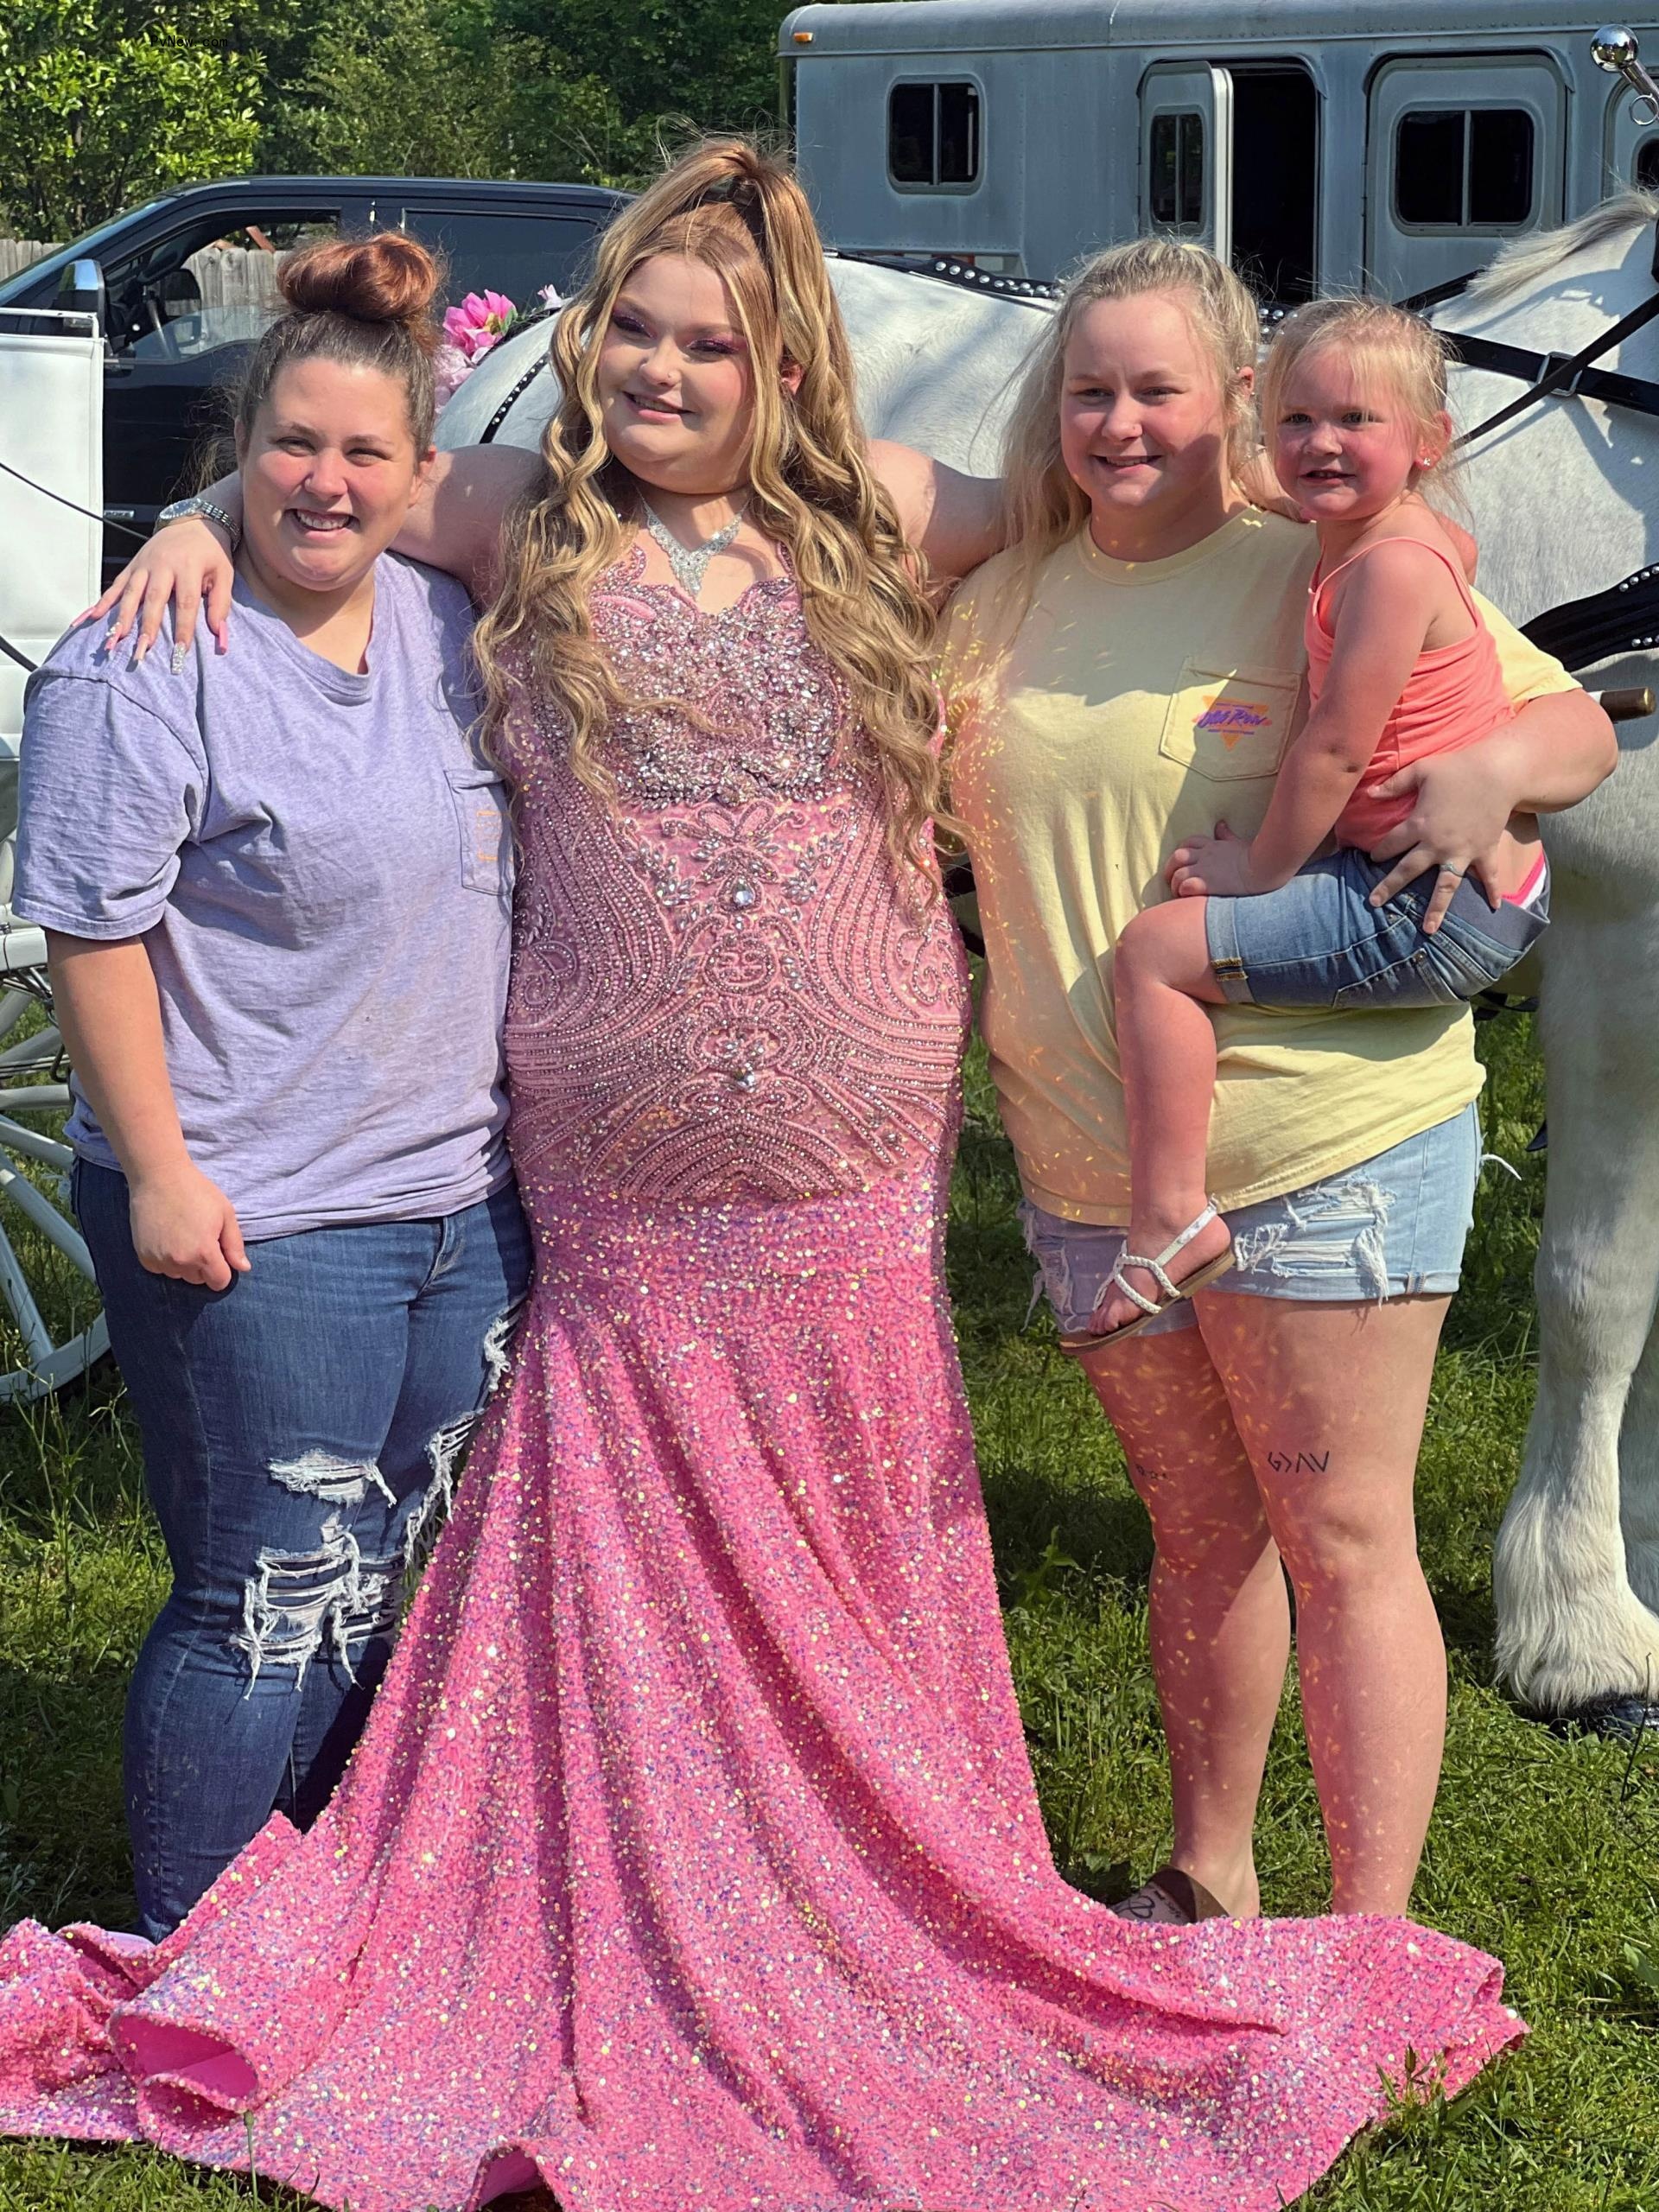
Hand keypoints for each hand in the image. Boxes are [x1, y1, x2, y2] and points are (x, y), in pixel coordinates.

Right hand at [79, 517, 235, 666]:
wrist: (194, 522)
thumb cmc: (210, 552)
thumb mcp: (224, 574)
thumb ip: (220, 603)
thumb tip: (217, 632)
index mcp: (187, 567)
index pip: (185, 603)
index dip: (183, 628)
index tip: (180, 651)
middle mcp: (162, 564)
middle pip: (153, 599)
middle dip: (147, 626)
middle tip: (142, 649)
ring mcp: (144, 564)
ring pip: (131, 592)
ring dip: (123, 617)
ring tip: (117, 638)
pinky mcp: (133, 565)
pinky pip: (117, 584)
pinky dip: (105, 600)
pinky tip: (94, 616)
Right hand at [128, 1164, 251, 1289]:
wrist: (159, 1177)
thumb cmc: (197, 1192)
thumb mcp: (226, 1214)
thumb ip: (235, 1245)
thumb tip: (243, 1268)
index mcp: (204, 1253)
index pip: (219, 1282)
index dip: (223, 1271)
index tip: (219, 1254)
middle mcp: (180, 1262)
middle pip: (199, 1280)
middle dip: (204, 1266)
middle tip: (200, 1238)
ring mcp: (159, 1260)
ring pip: (179, 1275)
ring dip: (184, 1264)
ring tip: (183, 1236)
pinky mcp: (143, 1257)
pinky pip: (160, 1269)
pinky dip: (166, 1260)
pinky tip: (168, 1238)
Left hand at [1165, 821, 1271, 898]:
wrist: (1266, 868)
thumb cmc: (1256, 858)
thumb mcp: (1239, 842)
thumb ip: (1227, 835)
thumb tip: (1220, 824)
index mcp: (1213, 846)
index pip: (1189, 843)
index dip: (1182, 855)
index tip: (1183, 866)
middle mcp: (1206, 856)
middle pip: (1177, 857)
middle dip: (1171, 869)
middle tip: (1173, 882)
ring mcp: (1205, 869)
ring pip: (1178, 874)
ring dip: (1176, 885)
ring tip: (1181, 895)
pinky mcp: (1207, 884)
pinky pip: (1185, 886)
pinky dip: (1183, 892)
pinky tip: (1189, 898)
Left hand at [1365, 748, 1508, 930]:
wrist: (1498, 772)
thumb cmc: (1458, 768)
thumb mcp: (1422, 770)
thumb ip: (1395, 784)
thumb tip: (1370, 794)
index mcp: (1419, 825)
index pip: (1391, 844)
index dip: (1379, 851)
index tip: (1371, 859)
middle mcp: (1437, 845)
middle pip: (1409, 871)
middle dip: (1390, 887)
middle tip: (1374, 903)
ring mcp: (1462, 852)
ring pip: (1446, 886)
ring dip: (1436, 908)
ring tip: (1428, 930)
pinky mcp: (1484, 851)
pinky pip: (1488, 875)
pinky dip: (1492, 891)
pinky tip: (1495, 908)